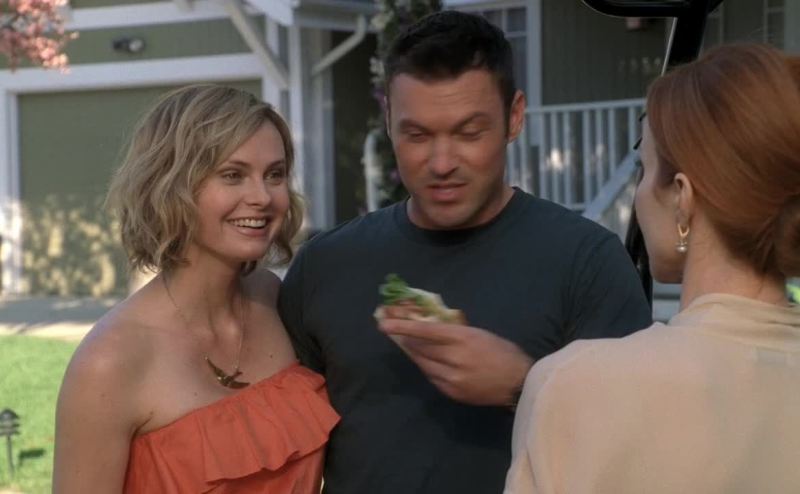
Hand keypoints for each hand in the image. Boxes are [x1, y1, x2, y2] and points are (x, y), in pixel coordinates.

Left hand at [377, 318, 533, 406]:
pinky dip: (427, 367)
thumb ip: (455, 331)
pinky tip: (427, 361)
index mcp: (463, 338)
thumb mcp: (479, 333)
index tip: (384, 322)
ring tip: (406, 344)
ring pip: (423, 363)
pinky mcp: (452, 393)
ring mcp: (452, 378)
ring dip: (414, 353)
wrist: (519, 383)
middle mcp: (454, 358)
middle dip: (403, 338)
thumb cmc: (502, 352)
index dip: (403, 326)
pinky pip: (432, 377)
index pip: (426, 331)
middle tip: (390, 328)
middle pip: (420, 348)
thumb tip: (431, 326)